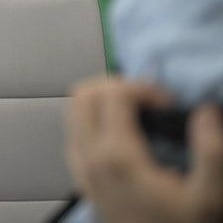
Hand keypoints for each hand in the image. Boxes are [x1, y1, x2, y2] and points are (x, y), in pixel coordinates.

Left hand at [66, 76, 222, 222]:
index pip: (112, 94)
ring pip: (74, 111)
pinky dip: (95, 120)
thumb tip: (204, 112)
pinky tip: (126, 133)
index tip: (170, 105)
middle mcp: (88, 158)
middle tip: (152, 102)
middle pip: (83, 95)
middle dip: (119, 87)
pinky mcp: (82, 177)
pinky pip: (75, 132)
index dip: (144, 88)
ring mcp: (80, 168)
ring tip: (141, 114)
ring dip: (105, 101)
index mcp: (116, 156)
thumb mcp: (210, 196)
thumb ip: (211, 152)